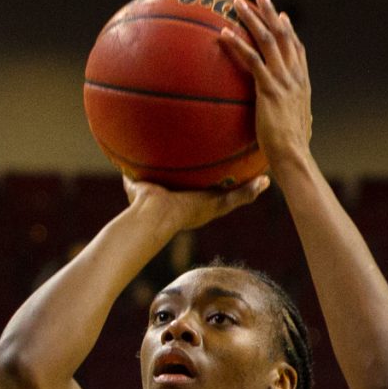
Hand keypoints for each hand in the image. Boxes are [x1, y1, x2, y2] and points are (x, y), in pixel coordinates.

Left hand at [121, 174, 268, 236]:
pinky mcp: (215, 207)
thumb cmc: (141, 207)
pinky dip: (250, 191)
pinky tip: (264, 182)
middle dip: (237, 189)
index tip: (221, 178)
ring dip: (250, 190)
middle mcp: (201, 208)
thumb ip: (133, 179)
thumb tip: (122, 171)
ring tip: (265, 179)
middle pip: (223, 197)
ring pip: (235, 198)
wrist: (151, 217)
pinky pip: (236, 198)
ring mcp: (210, 209)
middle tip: (252, 179)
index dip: (213, 188)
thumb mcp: (137, 187)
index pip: (203, 195)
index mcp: (187, 205)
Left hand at [218, 0, 314, 171]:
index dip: (289, 31)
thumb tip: (290, 123)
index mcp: (302, 84)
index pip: (297, 50)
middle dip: (271, 12)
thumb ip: (293, 118)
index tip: (282, 16)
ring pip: (269, 40)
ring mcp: (284, 81)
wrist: (293, 156)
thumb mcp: (297, 128)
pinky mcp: (269, 89)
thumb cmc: (292, 150)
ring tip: (236, 4)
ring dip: (252, 19)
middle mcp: (295, 77)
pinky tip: (224, 34)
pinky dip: (238, 44)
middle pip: (284, 35)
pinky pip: (252, 60)